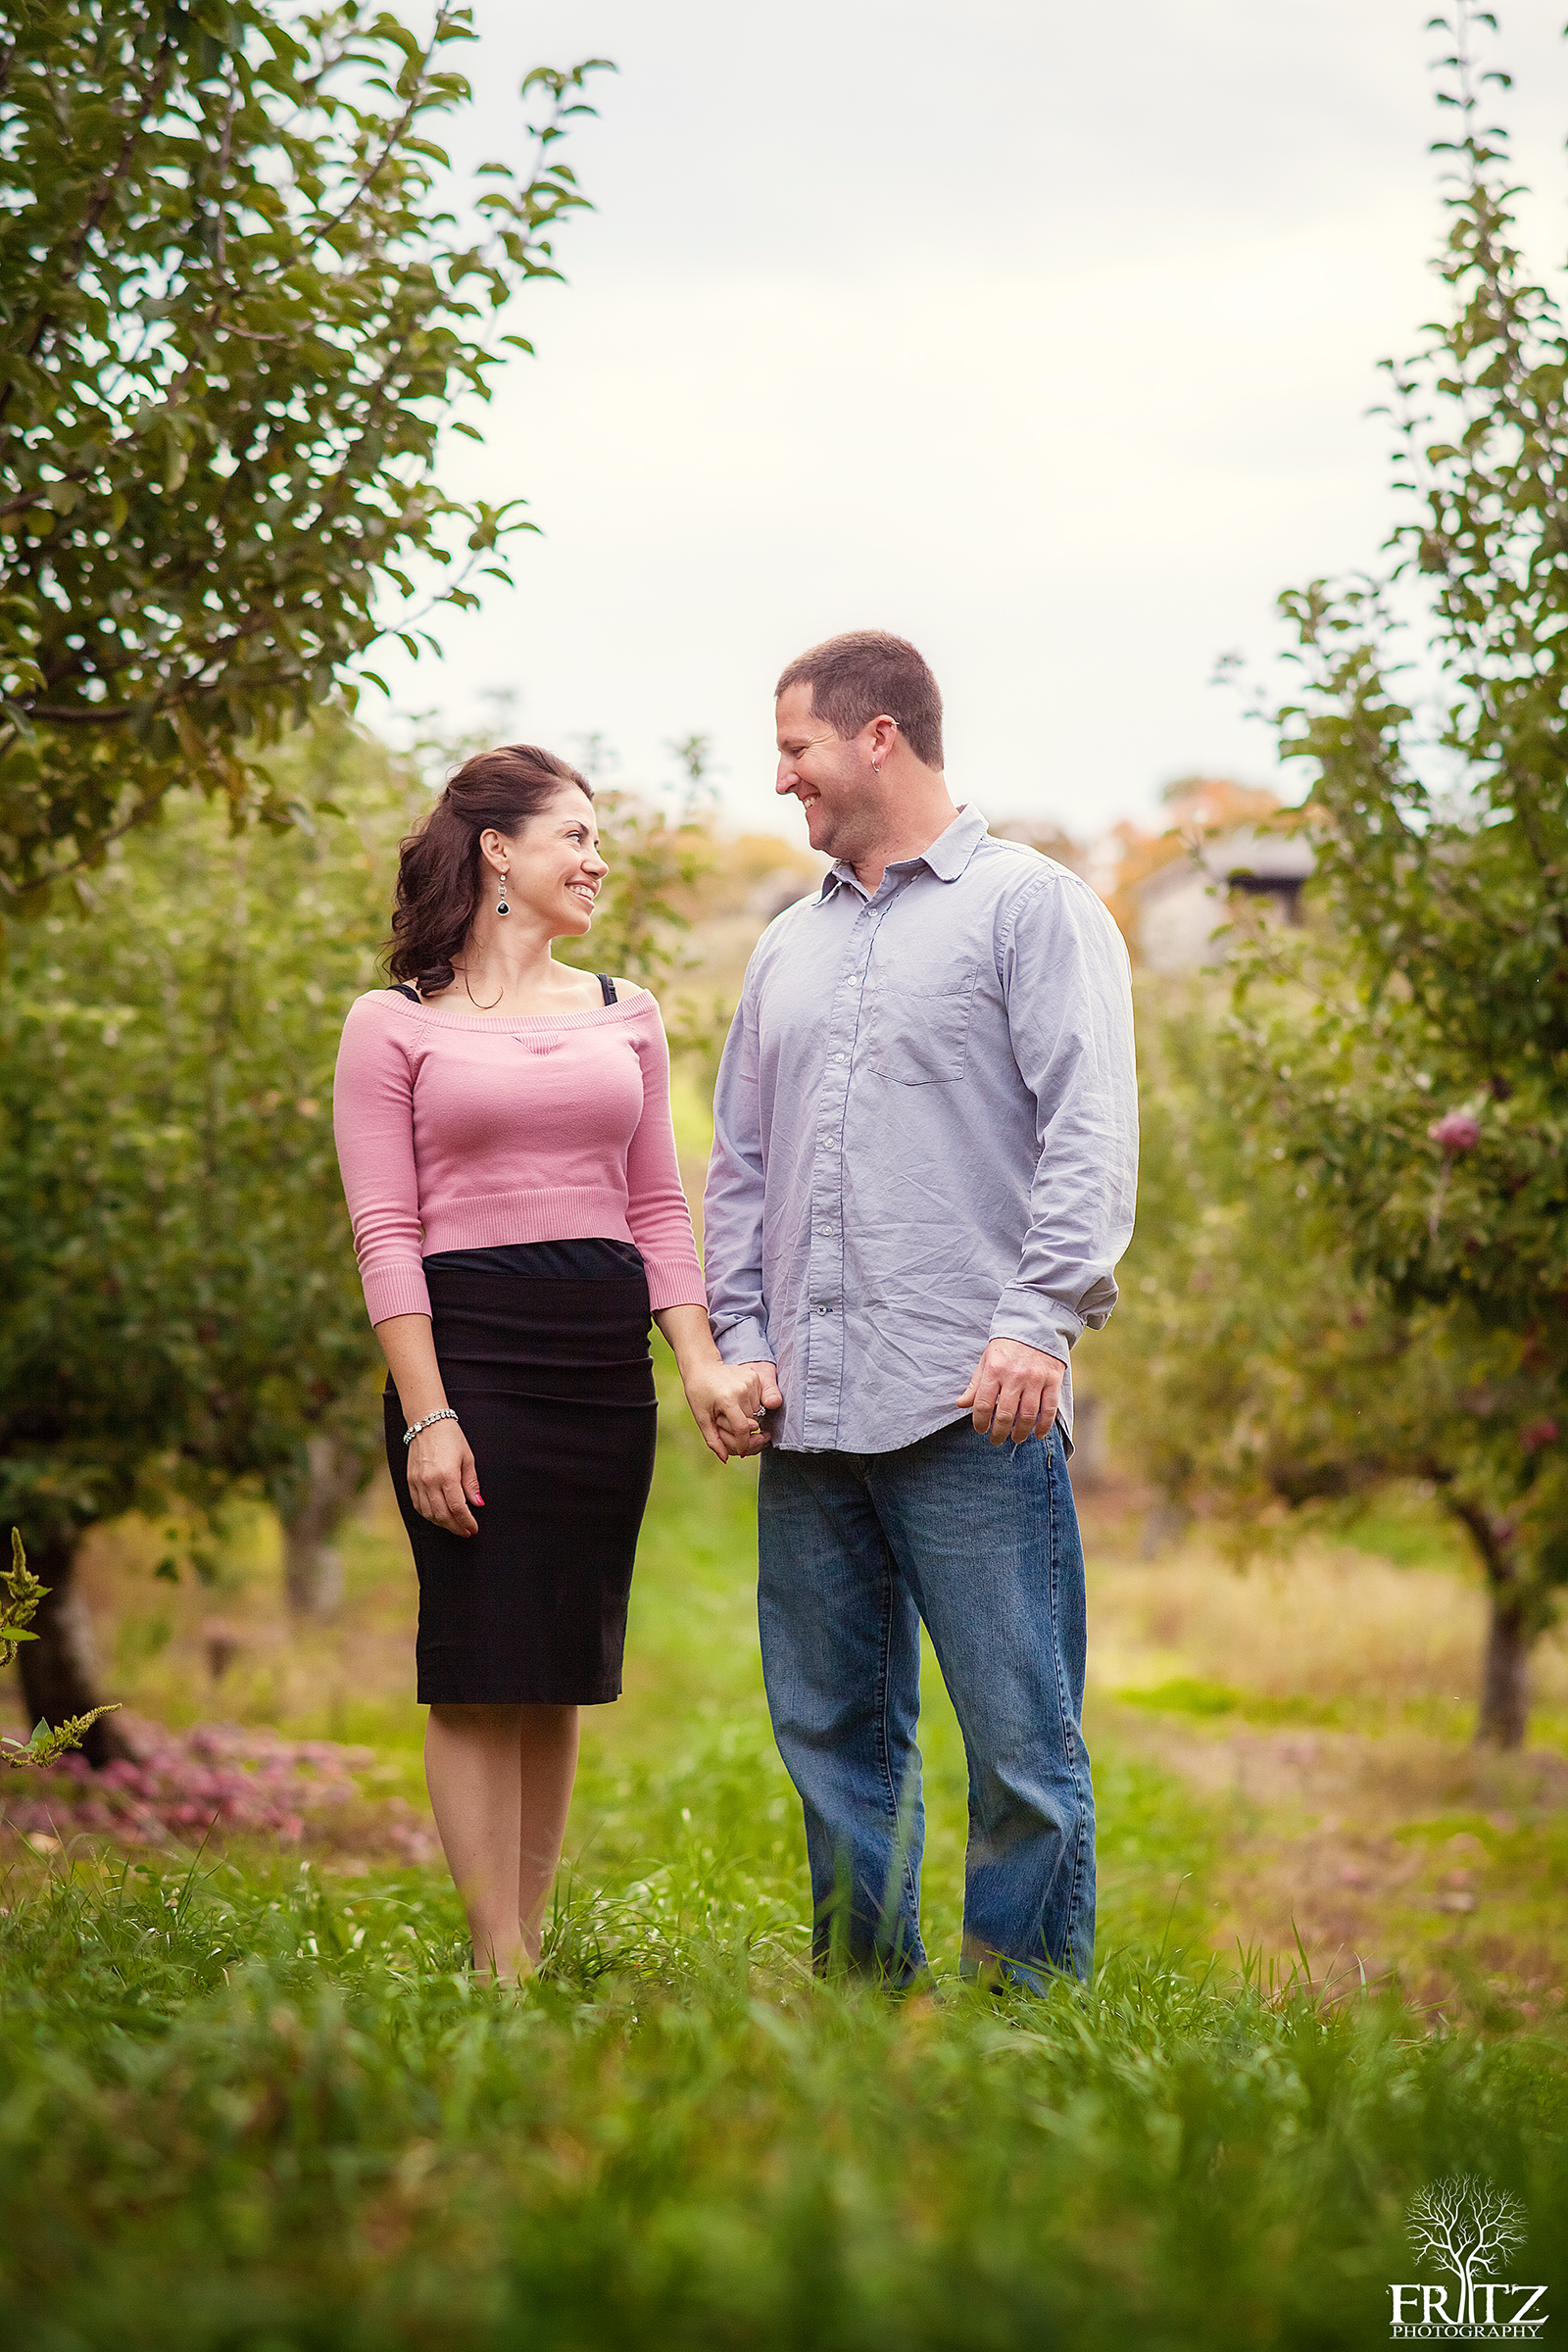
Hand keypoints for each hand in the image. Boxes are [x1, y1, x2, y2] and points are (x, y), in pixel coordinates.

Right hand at [406, 1416, 482, 1535]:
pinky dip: (429, 1515)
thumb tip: (477, 1504)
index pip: (457, 1507)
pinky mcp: (410, 1481)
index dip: (466, 1521)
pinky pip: (418, 1506)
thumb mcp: (468, 1458)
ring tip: (454, 1526)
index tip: (473, 1528)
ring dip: (442, 1524)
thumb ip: (471, 1483)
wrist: (427, 1422)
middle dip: (456, 1527)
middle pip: (442, 1515)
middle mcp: (430, 1481)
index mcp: (447, 1475)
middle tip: (466, 1531)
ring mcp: (417, 1482)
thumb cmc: (451, 1438)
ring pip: (429, 1514)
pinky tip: (438, 1517)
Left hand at [682, 1358, 782, 1464]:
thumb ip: (714, 1439)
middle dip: (740, 1429)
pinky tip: (736, 1399)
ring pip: (756, 1413)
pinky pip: (758, 1400)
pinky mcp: (754, 1377)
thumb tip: (724, 1458)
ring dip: (745, 1417)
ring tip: (729, 1409)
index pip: (742, 1429)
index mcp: (727, 1400)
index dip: (742, 1443)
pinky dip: (749, 1405)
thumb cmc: (698, 1392)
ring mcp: (750, 1381)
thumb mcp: (701, 1417)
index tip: (740, 1451)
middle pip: (750, 1423)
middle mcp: (742, 1390)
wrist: (702, 1365)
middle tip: (726, 1421)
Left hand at [956, 1338, 1064, 1446]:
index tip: (980, 1429)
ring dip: (1020, 1433)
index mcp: (994, 1370)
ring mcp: (1035, 1379)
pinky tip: (1038, 1434)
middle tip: (996, 1440)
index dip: (979, 1422)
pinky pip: (1049, 1410)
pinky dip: (1044, 1426)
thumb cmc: (1007, 1345)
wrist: (1036, 1325)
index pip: (982, 1405)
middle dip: (998, 1433)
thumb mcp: (986, 1359)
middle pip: (1004, 1415)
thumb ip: (975, 1384)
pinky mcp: (1052, 1380)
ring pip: (1027, 1416)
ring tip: (1015, 1438)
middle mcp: (1014, 1376)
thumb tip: (960, 1404)